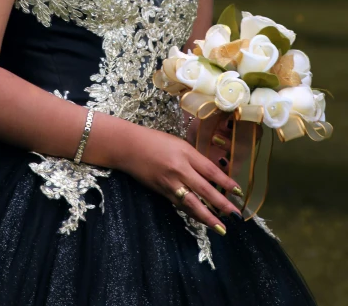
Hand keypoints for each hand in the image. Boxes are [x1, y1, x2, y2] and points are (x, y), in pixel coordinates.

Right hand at [117, 122, 242, 232]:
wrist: (130, 147)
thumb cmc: (156, 141)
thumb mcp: (179, 144)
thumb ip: (195, 158)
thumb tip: (212, 174)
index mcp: (186, 153)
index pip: (210, 170)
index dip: (226, 182)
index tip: (239, 192)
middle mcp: (180, 169)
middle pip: (205, 190)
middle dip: (221, 204)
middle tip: (235, 215)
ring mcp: (170, 183)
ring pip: (192, 203)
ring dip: (208, 217)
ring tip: (220, 227)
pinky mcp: (162, 192)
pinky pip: (180, 205)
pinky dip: (192, 213)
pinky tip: (201, 220)